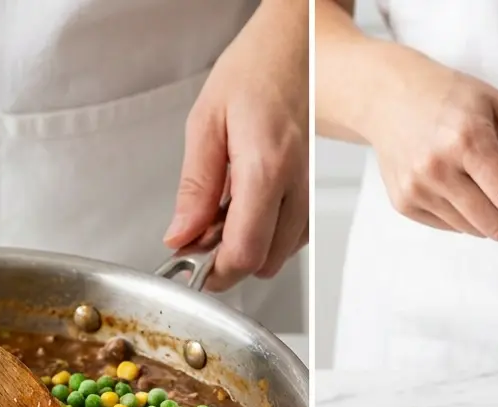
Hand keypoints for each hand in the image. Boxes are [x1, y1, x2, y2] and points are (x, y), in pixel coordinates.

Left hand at [165, 0, 308, 291]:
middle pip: (266, 260)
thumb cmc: (256, 69)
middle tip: (199, 233)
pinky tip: (247, 204)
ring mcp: (311, 189)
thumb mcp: (206, 122)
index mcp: (266, 167)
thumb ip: (195, 187)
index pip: (245, 251)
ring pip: (282, 251)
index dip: (215, 272)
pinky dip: (267, 231)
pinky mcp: (316, 189)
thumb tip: (181, 235)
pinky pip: (294, 233)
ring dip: (249, 245)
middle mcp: (297, 184)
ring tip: (222, 210)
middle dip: (229, 259)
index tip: (191, 267)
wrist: (299, 44)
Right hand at [355, 44, 497, 250]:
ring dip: (495, 216)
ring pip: (477, 231)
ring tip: (487, 181)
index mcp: (468, 141)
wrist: (388, 97)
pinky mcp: (405, 204)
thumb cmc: (448, 97)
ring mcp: (418, 191)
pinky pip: (453, 228)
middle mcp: (438, 170)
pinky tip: (461, 185)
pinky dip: (469, 215)